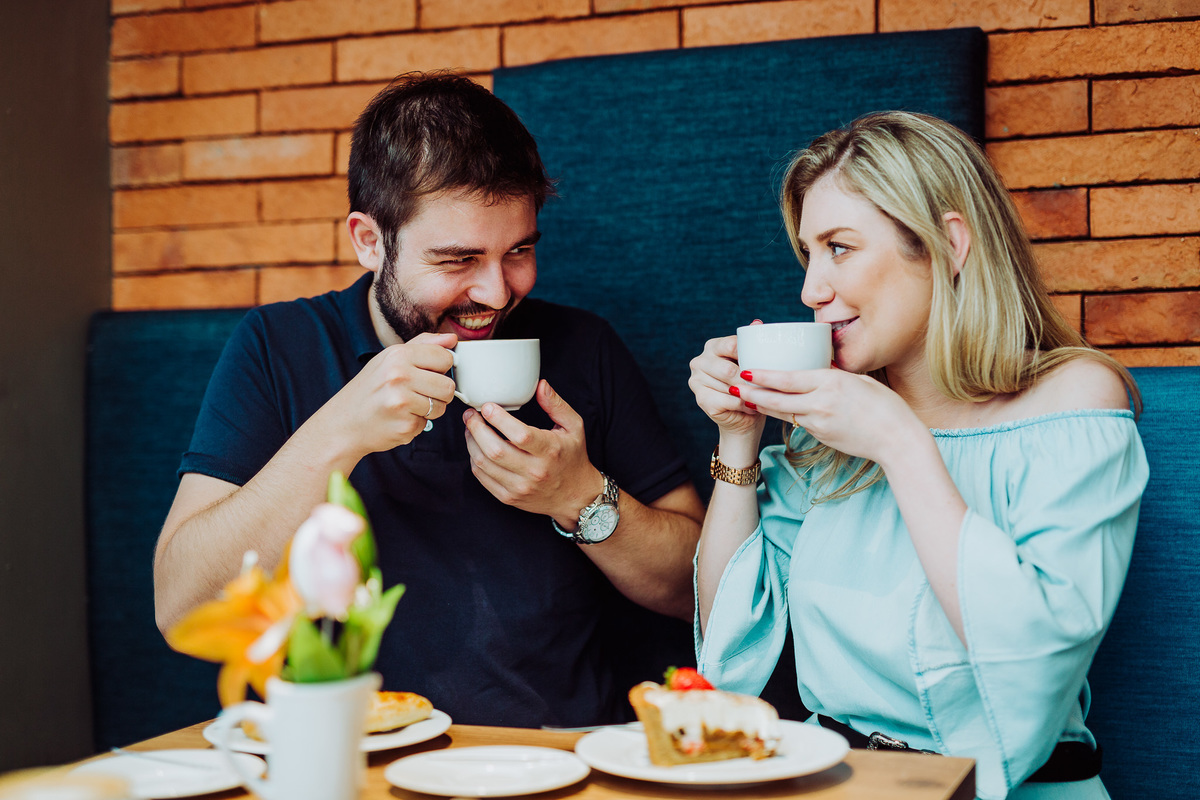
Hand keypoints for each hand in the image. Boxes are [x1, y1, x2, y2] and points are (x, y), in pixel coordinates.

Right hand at [317, 332, 456, 454]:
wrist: (343, 422)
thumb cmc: (369, 388)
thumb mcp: (390, 358)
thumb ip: (423, 344)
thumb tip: (452, 338)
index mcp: (398, 355)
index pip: (446, 358)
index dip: (439, 368)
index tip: (426, 373)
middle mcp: (399, 376)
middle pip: (448, 386)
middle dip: (438, 393)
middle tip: (418, 393)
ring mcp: (401, 402)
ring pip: (441, 407)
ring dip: (429, 409)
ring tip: (407, 406)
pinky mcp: (404, 426)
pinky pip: (427, 424)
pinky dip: (415, 423)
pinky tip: (398, 418)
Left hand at [463, 380, 601, 525]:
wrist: (574, 496)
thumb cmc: (573, 458)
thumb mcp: (574, 427)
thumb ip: (556, 404)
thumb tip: (540, 385)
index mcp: (550, 451)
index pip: (520, 435)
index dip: (499, 419)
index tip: (487, 406)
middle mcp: (534, 471)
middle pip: (495, 450)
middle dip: (477, 429)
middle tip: (471, 415)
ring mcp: (520, 487)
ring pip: (484, 464)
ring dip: (471, 443)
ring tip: (471, 428)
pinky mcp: (509, 497)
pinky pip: (483, 478)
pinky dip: (474, 460)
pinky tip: (476, 447)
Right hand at [688, 333, 766, 440]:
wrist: (743, 417)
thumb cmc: (750, 386)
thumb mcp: (754, 363)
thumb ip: (753, 344)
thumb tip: (757, 323)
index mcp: (713, 346)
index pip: (731, 345)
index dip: (749, 355)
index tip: (764, 365)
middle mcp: (700, 361)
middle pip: (729, 369)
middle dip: (749, 380)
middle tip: (764, 387)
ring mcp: (696, 380)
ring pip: (730, 386)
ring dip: (749, 394)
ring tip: (759, 398)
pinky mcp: (700, 399)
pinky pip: (728, 401)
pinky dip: (743, 405)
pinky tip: (750, 407)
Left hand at [736, 367, 922, 466]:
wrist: (898, 441)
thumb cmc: (885, 406)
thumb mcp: (860, 381)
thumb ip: (835, 375)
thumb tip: (818, 367)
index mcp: (831, 383)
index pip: (788, 379)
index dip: (763, 376)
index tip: (745, 370)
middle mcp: (821, 403)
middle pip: (776, 399)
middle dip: (752, 392)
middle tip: (733, 385)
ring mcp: (819, 423)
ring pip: (783, 413)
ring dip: (763, 405)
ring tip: (745, 397)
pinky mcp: (821, 437)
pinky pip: (799, 423)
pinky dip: (787, 416)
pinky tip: (777, 410)